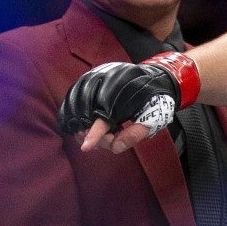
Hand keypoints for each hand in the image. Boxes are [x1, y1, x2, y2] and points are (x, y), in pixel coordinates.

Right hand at [58, 52, 198, 152]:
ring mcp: (93, 76)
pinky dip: (77, 116)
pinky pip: (72, 101)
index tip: (86, 147)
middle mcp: (105, 80)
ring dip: (85, 126)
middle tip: (112, 139)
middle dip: (96, 134)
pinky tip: (92, 124)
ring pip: (77, 108)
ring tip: (106, 131)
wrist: (153, 77)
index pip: (104, 116)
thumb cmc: (154, 100)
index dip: (95, 134)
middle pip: (88, 115)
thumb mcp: (153, 117)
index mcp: (124, 91)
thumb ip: (135, 134)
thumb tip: (115, 148)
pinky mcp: (86, 78)